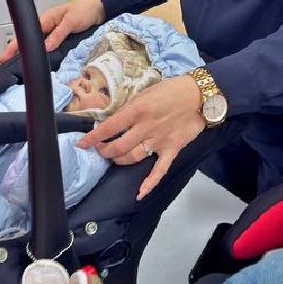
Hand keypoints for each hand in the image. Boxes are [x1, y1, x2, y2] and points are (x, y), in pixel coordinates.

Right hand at [0, 0, 105, 63]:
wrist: (97, 9)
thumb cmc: (83, 10)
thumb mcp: (70, 22)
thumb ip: (58, 34)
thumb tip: (45, 48)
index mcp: (45, 20)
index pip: (26, 35)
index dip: (14, 47)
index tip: (5, 58)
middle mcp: (46, 28)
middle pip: (28, 43)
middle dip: (18, 54)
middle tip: (9, 67)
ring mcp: (52, 34)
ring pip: (37, 47)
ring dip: (30, 56)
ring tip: (20, 69)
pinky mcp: (59, 40)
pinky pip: (48, 49)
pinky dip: (42, 56)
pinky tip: (39, 64)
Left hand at [77, 74, 203, 199]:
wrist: (201, 96)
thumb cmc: (172, 90)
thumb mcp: (146, 92)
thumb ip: (130, 107)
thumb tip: (114, 119)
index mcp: (137, 110)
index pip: (109, 127)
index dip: (93, 137)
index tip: (82, 143)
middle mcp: (146, 128)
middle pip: (118, 146)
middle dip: (105, 150)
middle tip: (101, 150)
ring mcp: (159, 141)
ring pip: (133, 157)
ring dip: (119, 160)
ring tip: (114, 158)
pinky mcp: (171, 149)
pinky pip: (159, 170)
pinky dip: (150, 183)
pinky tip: (140, 193)